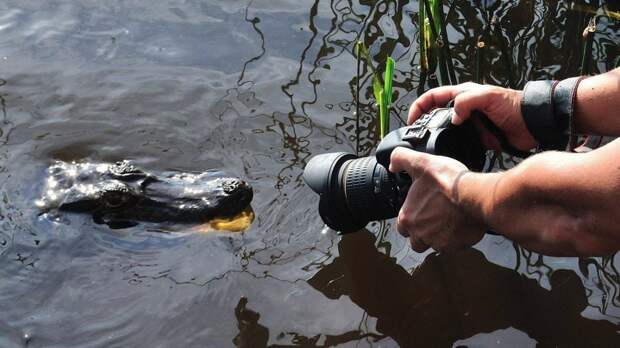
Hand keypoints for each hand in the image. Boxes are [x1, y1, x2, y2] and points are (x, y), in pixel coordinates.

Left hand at [389, 147, 485, 252]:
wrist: (475, 194)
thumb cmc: (447, 181)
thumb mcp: (420, 162)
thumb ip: (401, 159)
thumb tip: (392, 164)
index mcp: (408, 218)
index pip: (402, 226)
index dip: (409, 218)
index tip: (419, 211)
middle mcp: (421, 234)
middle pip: (417, 241)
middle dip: (423, 233)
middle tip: (433, 219)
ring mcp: (440, 243)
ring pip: (435, 245)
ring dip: (439, 237)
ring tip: (448, 221)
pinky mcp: (458, 246)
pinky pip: (454, 247)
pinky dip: (457, 238)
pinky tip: (461, 224)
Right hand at [409, 82, 537, 150]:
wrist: (533, 124)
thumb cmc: (513, 106)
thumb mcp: (488, 96)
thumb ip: (467, 101)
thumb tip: (452, 118)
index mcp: (463, 94)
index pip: (433, 97)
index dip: (419, 106)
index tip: (412, 121)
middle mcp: (463, 108)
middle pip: (435, 113)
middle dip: (423, 122)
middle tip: (415, 136)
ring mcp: (469, 124)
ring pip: (444, 129)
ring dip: (434, 136)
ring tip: (426, 147)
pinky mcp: (476, 138)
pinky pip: (457, 142)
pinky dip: (449, 147)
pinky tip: (444, 153)